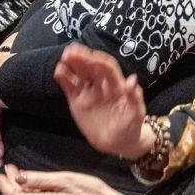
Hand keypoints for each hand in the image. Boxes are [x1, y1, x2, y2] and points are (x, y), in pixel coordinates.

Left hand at [0, 165, 132, 194]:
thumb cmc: (90, 193)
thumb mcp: (64, 180)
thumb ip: (39, 180)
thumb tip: (19, 178)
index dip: (5, 184)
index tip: (2, 172)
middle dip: (13, 185)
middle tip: (12, 169)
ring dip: (23, 191)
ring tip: (23, 176)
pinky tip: (38, 189)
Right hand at [55, 43, 147, 157]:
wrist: (116, 143)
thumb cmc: (130, 126)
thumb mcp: (136, 114)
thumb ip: (134, 98)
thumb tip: (132, 79)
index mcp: (117, 85)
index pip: (108, 69)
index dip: (99, 61)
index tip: (90, 57)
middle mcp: (102, 85)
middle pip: (92, 67)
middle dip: (83, 58)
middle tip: (72, 51)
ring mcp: (89, 92)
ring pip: (80, 74)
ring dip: (73, 64)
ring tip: (65, 57)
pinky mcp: (77, 101)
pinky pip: (70, 86)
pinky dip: (64, 78)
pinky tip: (59, 71)